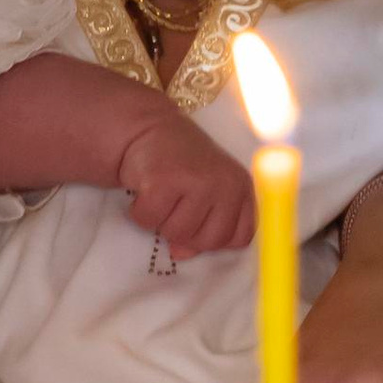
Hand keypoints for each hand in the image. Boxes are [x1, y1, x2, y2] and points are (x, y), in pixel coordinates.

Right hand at [115, 109, 255, 258]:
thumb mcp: (206, 193)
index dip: (214, 240)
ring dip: (161, 222)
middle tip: (174, 207)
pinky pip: (149, 220)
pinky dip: (140, 213)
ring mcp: (198, 182)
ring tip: (161, 195)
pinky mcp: (165, 181)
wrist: (149, 128)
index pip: (239, 238)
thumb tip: (182, 253)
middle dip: (185, 234)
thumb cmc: (181, 166)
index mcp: (242, 187)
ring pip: (177, 234)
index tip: (198, 225)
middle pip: (208, 242)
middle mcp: (226, 184)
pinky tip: (145, 191)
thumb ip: (205, 226)